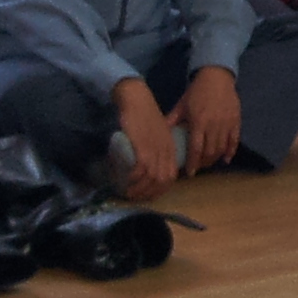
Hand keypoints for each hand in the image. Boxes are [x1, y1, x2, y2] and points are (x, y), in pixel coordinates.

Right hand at [113, 77, 177, 199]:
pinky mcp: (143, 146)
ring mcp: (155, 149)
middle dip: (149, 193)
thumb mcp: (157, 134)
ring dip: (140, 189)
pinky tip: (127, 181)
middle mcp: (165, 151)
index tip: (148, 195)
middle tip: (135, 198)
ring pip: (152, 178)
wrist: (137, 99)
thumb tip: (147, 164)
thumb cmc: (145, 115)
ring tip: (129, 193)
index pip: (171, 176)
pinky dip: (135, 178)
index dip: (160, 189)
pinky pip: (141, 169)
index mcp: (171, 149)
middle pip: (162, 181)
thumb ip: (156, 148)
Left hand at [172, 64, 242, 171]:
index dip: (192, 163)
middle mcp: (214, 125)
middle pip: (209, 151)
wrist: (217, 77)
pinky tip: (226, 159)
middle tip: (197, 167)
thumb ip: (172, 120)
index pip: (196, 148)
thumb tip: (159, 133)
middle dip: (203, 163)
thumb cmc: (197, 91)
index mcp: (199, 122)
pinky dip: (230, 152)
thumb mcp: (182, 105)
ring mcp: (227, 123)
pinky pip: (234, 141)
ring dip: (214, 158)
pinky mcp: (236, 121)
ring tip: (207, 163)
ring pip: (221, 148)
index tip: (189, 173)